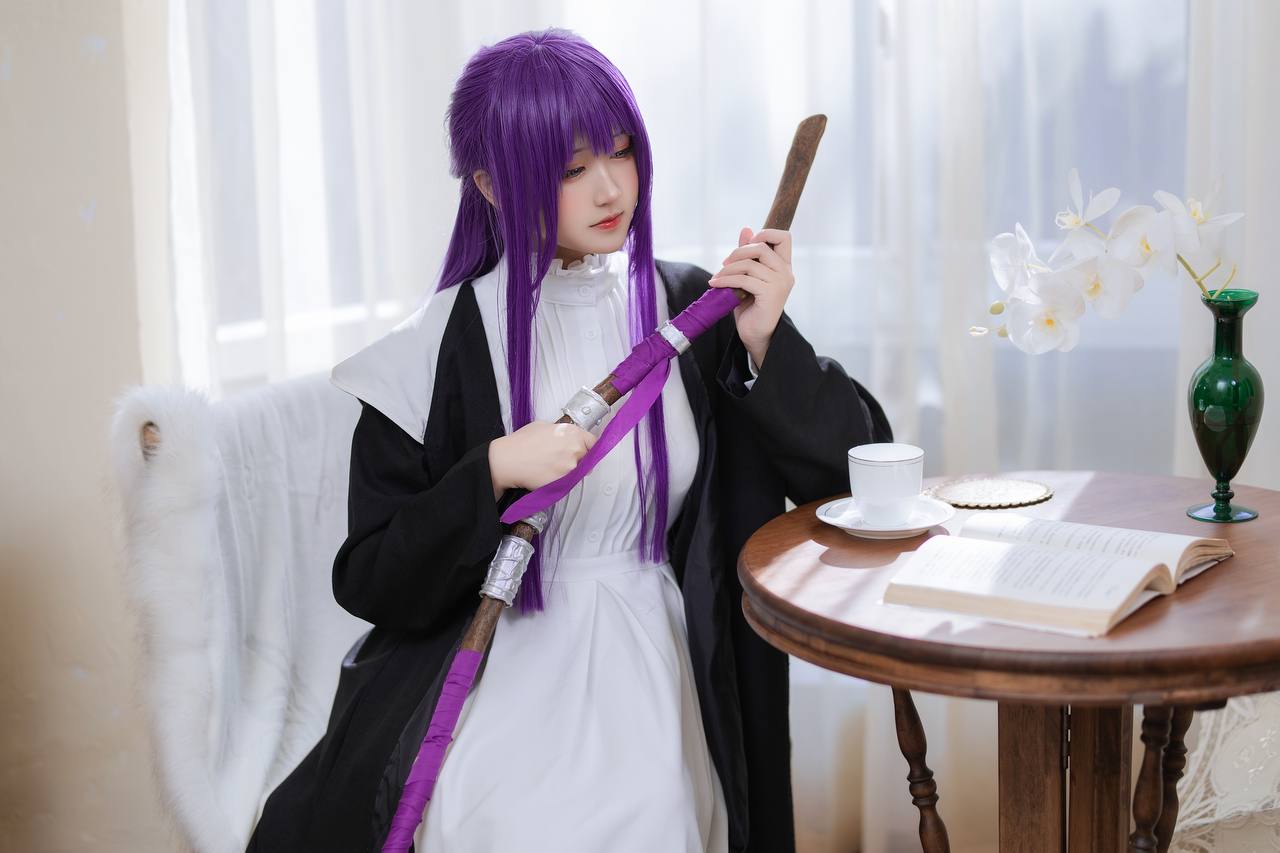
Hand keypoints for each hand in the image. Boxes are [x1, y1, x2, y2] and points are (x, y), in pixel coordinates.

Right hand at [488, 421, 596, 498]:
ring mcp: (571, 466)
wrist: (508, 460)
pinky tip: (548, 474)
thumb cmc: (521, 443)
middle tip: (562, 460)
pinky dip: (562, 480)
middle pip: (588, 457)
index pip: (593, 442)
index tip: (585, 450)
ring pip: (579, 471)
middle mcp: (575, 448)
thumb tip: (566, 437)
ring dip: (570, 471)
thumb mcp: (544, 426)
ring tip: (551, 467)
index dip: (588, 447)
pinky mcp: (564, 481)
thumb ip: (561, 432)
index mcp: (572, 432)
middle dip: (579, 459)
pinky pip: (569, 482)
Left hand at [707, 226, 794, 369]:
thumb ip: (748, 254)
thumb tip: (746, 229)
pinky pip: (744, 279)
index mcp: (784, 266)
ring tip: (716, 278)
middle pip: (762, 246)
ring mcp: (780, 283)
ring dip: (727, 269)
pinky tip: (715, 284)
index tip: (746, 245)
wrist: (755, 334)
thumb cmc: (751, 306)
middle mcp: (786, 272)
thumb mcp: (748, 276)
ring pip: (749, 264)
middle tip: (724, 263)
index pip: (783, 236)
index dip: (764, 234)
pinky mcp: (770, 295)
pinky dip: (726, 280)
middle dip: (738, 252)